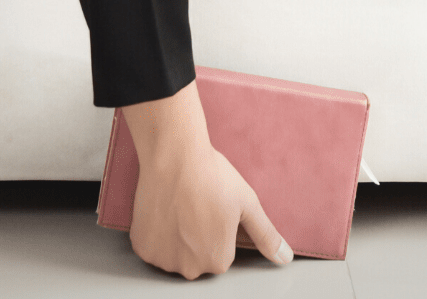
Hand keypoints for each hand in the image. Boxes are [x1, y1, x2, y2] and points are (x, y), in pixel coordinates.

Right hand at [122, 81, 291, 278]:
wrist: (175, 157)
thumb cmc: (214, 178)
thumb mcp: (248, 204)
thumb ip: (266, 236)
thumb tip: (285, 259)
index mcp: (217, 261)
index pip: (224, 254)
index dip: (222, 229)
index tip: (217, 208)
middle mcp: (188, 269)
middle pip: (198, 257)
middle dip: (201, 236)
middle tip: (200, 205)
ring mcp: (161, 259)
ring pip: (175, 252)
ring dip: (178, 235)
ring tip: (184, 204)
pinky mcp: (141, 246)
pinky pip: (153, 244)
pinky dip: (159, 230)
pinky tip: (167, 208)